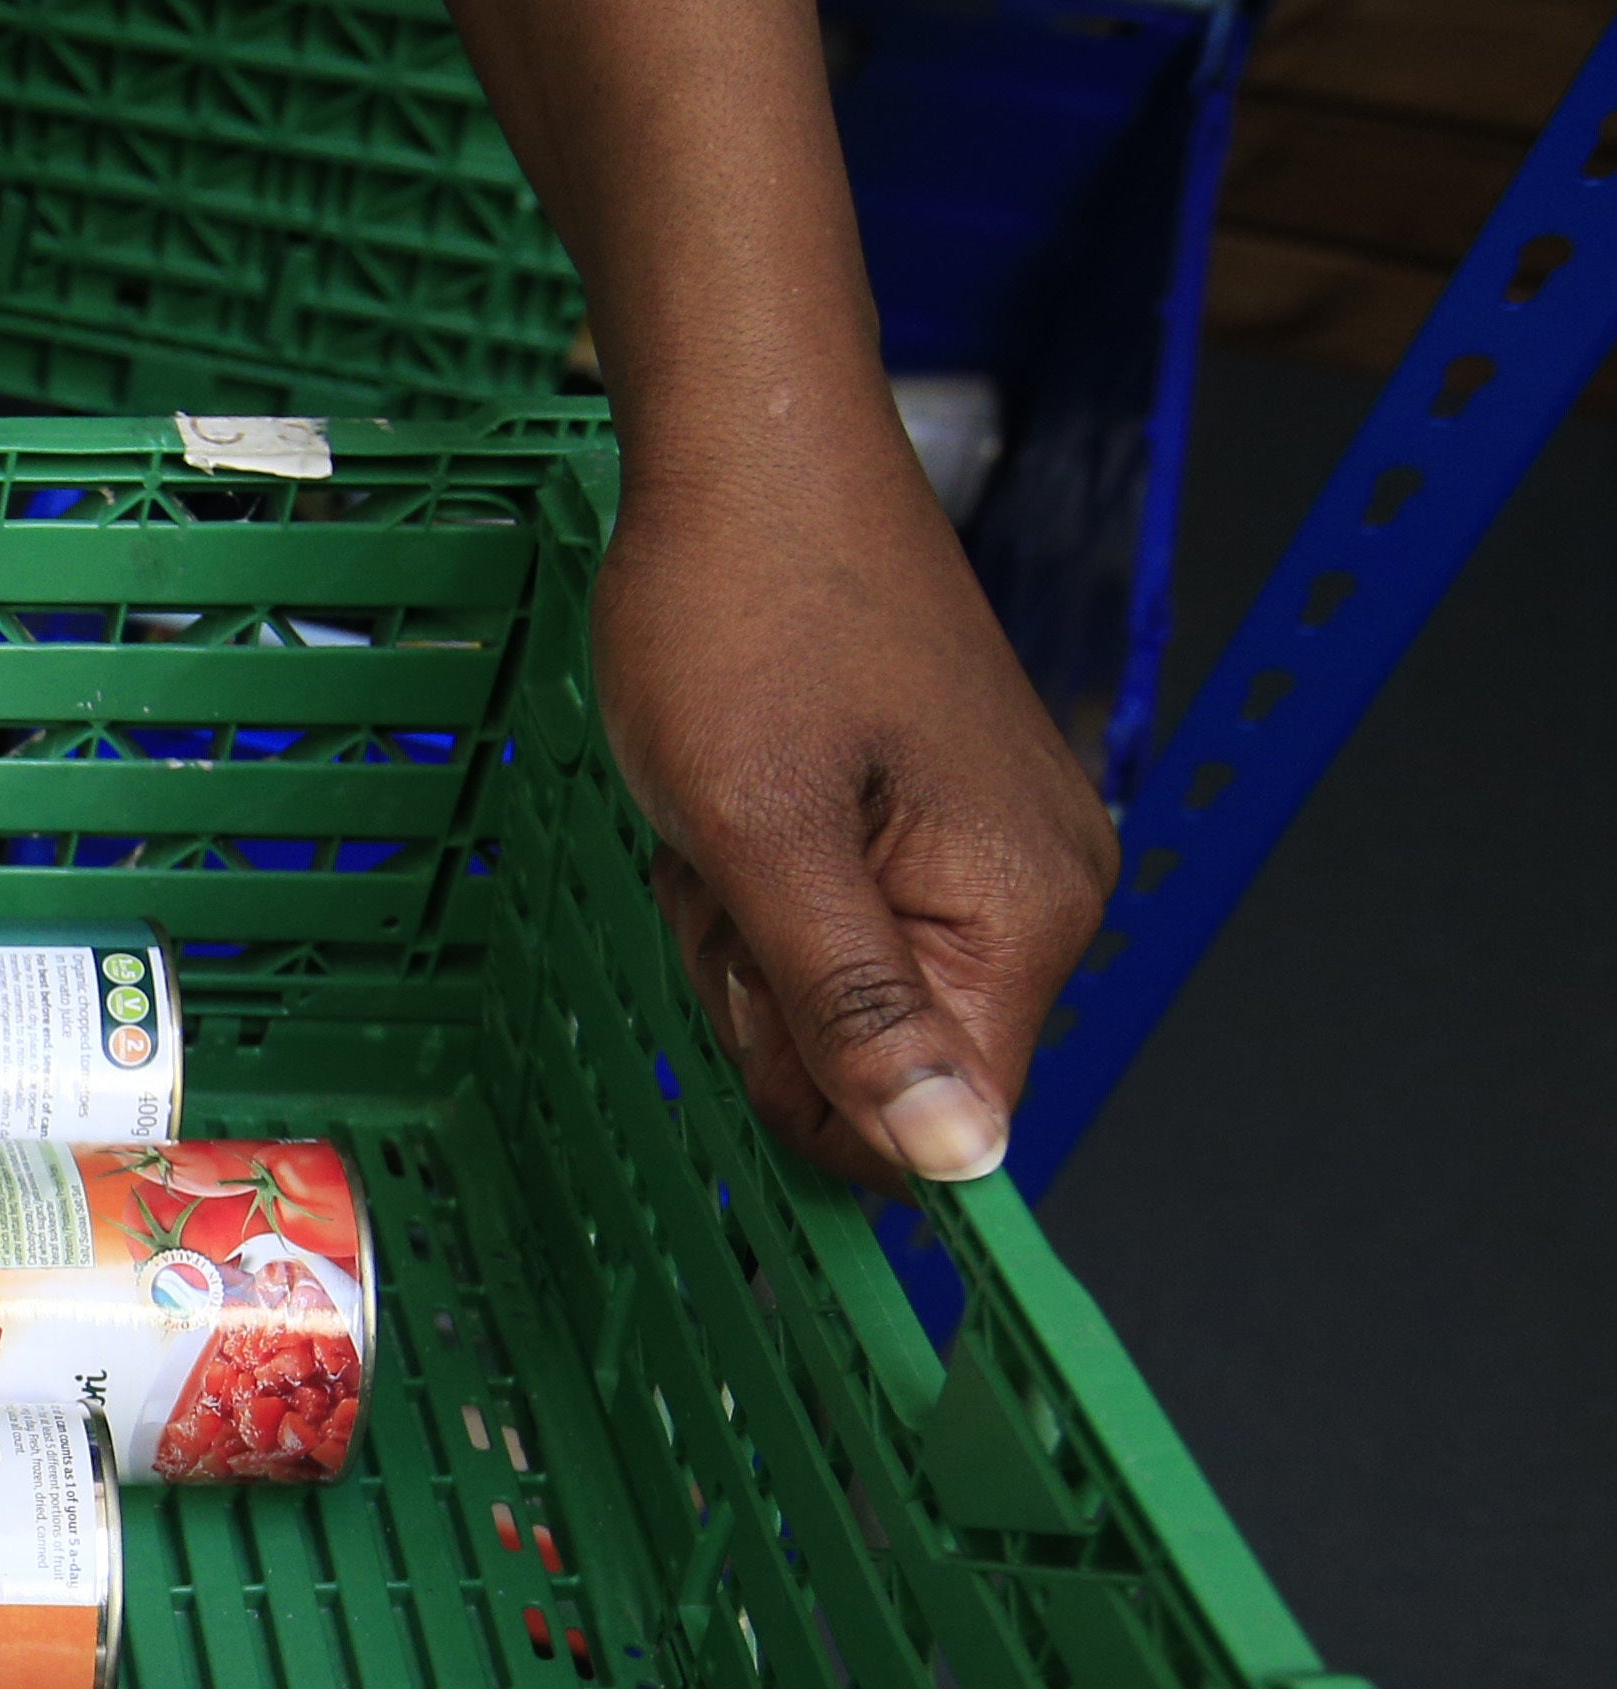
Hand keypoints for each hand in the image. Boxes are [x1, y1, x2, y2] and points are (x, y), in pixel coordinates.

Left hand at [593, 442, 1117, 1191]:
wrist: (748, 453)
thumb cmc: (741, 618)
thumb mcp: (763, 838)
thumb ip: (852, 1008)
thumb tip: (957, 1161)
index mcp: (1025, 911)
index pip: (942, 1126)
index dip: (814, 1095)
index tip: (747, 981)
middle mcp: (1039, 893)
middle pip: (873, 1064)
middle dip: (760, 989)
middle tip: (724, 862)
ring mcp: (984, 852)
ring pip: (827, 993)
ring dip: (739, 929)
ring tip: (724, 815)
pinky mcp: (927, 817)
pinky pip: (821, 919)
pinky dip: (749, 880)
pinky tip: (732, 801)